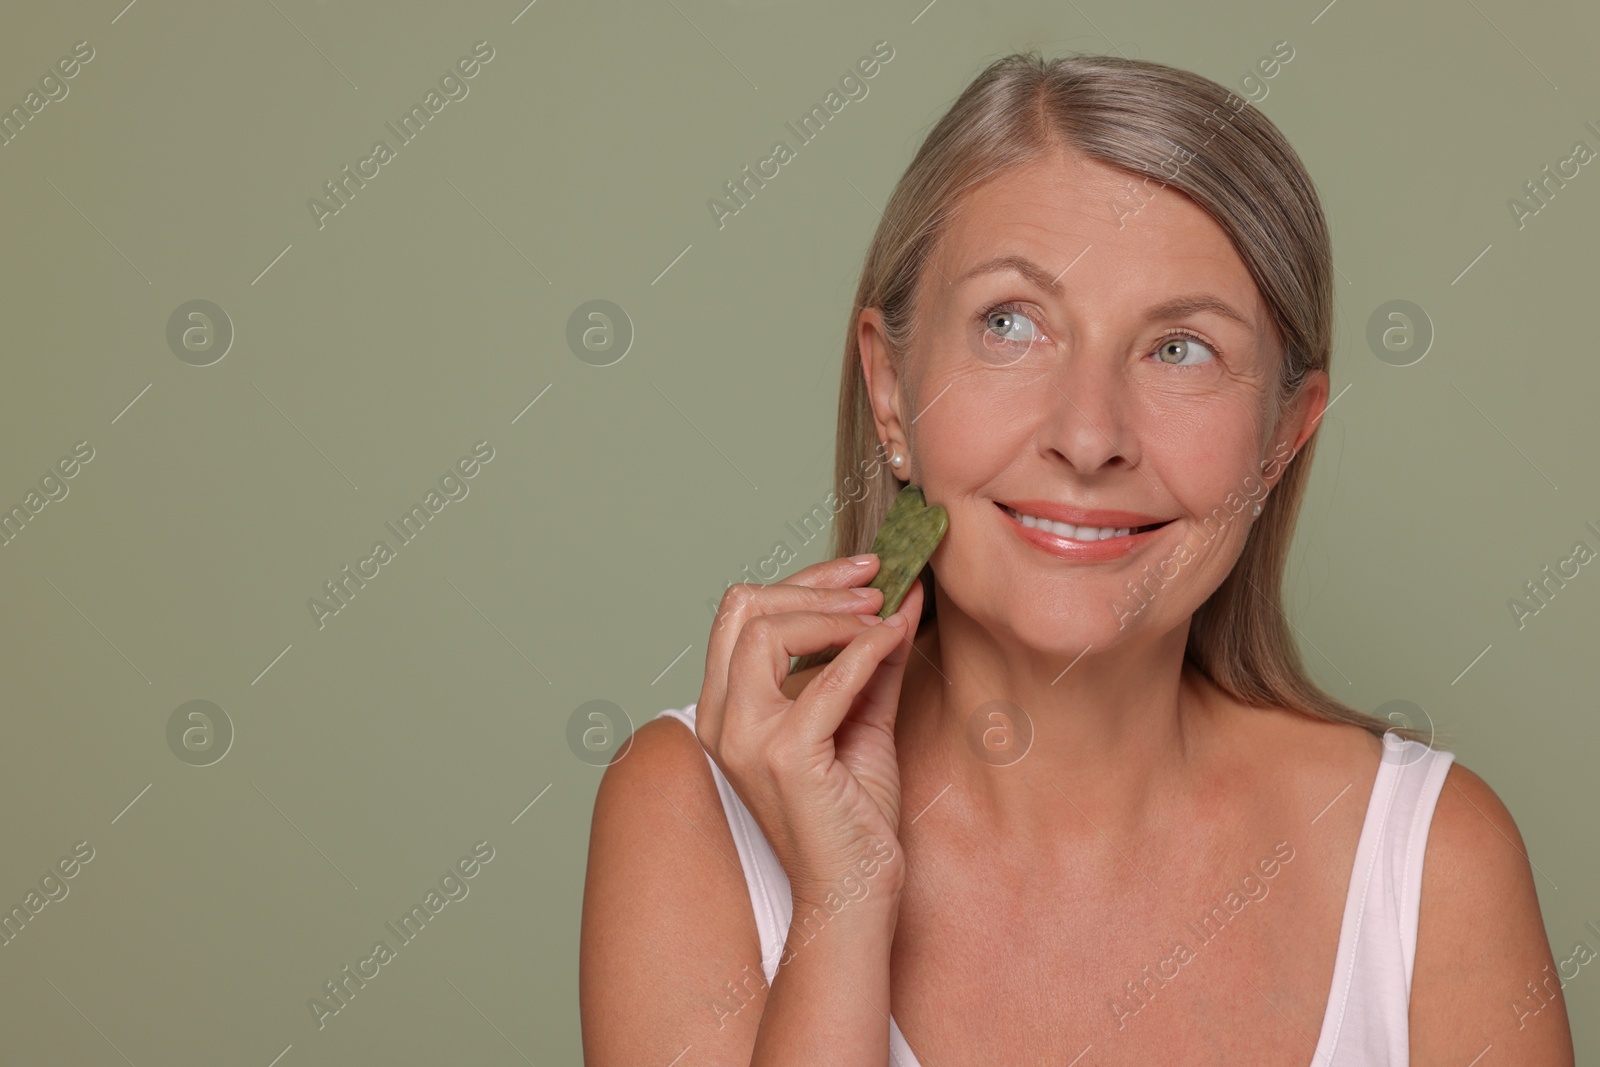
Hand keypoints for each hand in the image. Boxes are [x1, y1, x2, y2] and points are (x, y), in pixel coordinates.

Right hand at [695, 555, 924, 907]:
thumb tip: (902, 592)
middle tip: (876, 586)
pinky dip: (864, 649)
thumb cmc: (852, 814)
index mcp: (726, 706)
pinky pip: (824, 679)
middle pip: (744, 607)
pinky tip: (893, 641)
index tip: (863, 572)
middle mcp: (722, 718)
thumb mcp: (862, 716)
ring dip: (834, 612)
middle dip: (816, 584)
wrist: (855, 891)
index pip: (742, 612)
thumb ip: (872, 656)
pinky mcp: (784, 756)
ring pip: (766, 630)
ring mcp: (746, 737)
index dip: (805, 580)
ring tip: (883, 616)